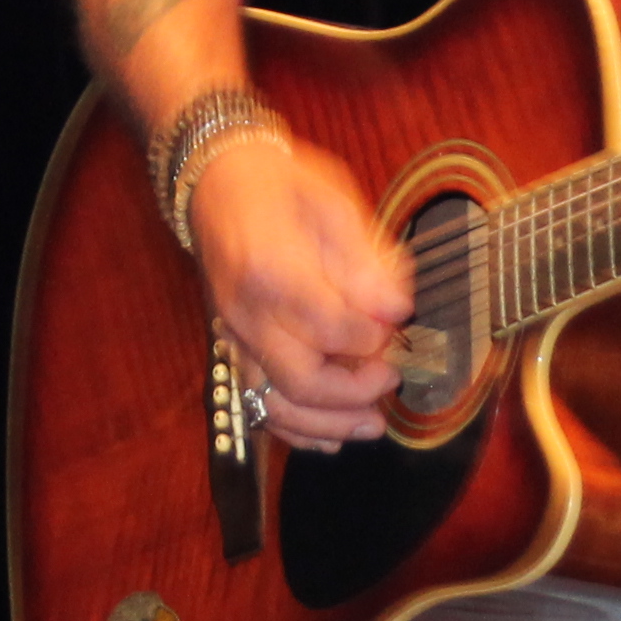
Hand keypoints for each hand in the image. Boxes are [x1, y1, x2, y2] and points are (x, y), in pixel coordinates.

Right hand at [187, 129, 409, 445]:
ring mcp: (235, 336)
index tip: (400, 323)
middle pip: (299, 377)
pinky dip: (297, 430)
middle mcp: (246, 312)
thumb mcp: (332, 201)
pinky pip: (258, 405)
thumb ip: (364, 259)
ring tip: (373, 424)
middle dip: (354, 392)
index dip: (371, 336)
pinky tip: (333, 437)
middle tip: (392, 377)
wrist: (219, 183)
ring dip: (329, 423)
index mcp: (271, 268)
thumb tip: (396, 309)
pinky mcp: (234, 349)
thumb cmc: (281, 186)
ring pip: (275, 404)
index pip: (326, 325)